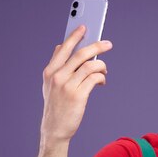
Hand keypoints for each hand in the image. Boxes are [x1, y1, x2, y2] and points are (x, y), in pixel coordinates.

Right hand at [40, 25, 112, 142]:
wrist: (55, 129)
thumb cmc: (56, 106)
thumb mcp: (49, 84)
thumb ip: (55, 65)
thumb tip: (59, 46)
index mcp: (50, 71)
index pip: (63, 48)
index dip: (74, 36)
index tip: (84, 26)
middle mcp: (57, 76)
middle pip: (80, 54)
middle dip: (96, 46)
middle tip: (108, 44)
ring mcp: (67, 86)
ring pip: (90, 66)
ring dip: (101, 66)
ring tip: (104, 70)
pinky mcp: (78, 96)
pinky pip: (94, 79)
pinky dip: (101, 78)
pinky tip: (102, 81)